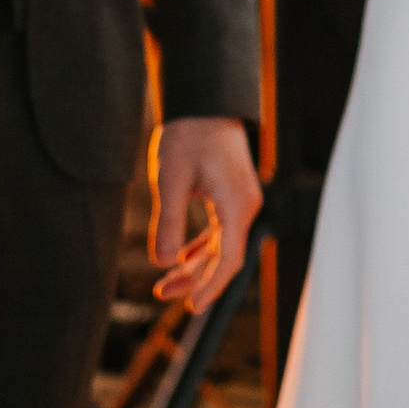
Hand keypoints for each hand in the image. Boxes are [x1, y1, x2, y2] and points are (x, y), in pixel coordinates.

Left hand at [151, 115, 260, 312]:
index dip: (210, 287)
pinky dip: (202, 247)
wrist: (204, 100)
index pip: (228, 259)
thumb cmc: (188, 134)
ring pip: (222, 245)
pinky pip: (220, 230)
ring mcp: (240, 200)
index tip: (192, 307)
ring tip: (166, 283)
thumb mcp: (170, 179)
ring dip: (196, 265)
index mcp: (235, 204)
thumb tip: (164, 263)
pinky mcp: (231, 194)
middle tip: (164, 294)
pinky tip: (182, 258)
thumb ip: (169, 223)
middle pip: (225, 257)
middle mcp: (244, 206)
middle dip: (197, 280)